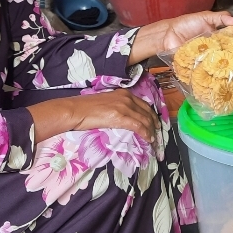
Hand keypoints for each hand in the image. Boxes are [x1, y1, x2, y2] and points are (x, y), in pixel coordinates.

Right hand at [27, 89, 157, 143]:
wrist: (75, 110)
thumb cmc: (85, 108)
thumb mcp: (105, 103)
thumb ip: (116, 107)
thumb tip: (121, 117)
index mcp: (123, 93)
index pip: (143, 104)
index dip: (151, 114)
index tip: (154, 122)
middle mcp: (127, 98)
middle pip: (147, 111)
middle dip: (154, 123)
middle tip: (157, 132)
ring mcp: (124, 107)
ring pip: (145, 119)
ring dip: (151, 130)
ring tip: (154, 139)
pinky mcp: (120, 117)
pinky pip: (138, 126)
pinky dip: (145, 133)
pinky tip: (148, 139)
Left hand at [128, 11, 232, 64]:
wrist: (169, 34)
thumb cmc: (187, 24)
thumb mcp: (206, 17)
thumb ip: (221, 18)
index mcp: (218, 37)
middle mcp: (215, 48)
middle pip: (228, 55)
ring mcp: (208, 58)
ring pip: (220, 63)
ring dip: (226, 66)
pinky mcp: (199, 66)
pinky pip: (208, 69)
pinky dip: (213, 72)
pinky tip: (221, 75)